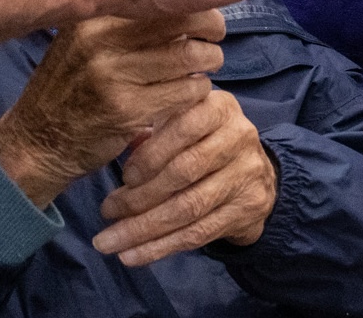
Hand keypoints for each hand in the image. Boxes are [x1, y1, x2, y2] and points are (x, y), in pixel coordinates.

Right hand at [0, 10, 224, 207]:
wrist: (38, 139)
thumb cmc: (69, 84)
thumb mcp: (83, 39)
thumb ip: (123, 22)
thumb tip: (181, 0)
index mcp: (93, 16)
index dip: (193, 3)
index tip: (205, 13)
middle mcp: (100, 39)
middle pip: (179, 22)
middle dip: (210, 28)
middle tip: (216, 37)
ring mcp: (112, 76)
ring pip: (187, 57)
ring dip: (209, 61)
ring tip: (209, 63)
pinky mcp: (126, 111)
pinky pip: (183, 93)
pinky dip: (198, 90)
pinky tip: (192, 90)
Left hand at [93, 90, 276, 265]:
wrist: (255, 173)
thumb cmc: (205, 139)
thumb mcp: (185, 119)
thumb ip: (155, 127)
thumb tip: (118, 143)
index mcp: (219, 107)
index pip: (184, 127)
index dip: (152, 154)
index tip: (123, 175)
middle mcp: (238, 137)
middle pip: (185, 172)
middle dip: (140, 196)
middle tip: (107, 210)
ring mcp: (246, 176)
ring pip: (189, 208)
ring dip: (144, 228)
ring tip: (110, 240)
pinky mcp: (247, 211)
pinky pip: (198, 234)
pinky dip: (160, 247)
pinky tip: (132, 255)